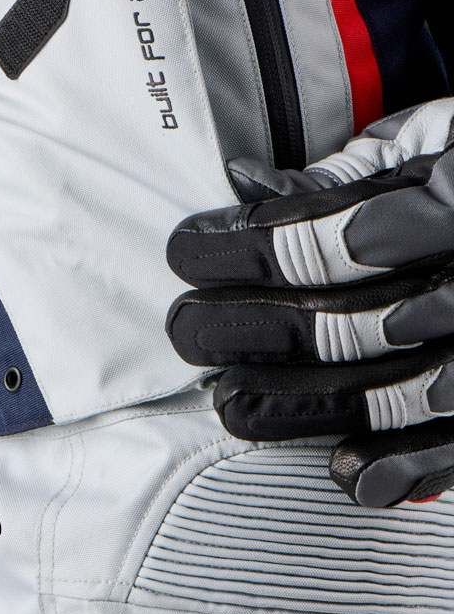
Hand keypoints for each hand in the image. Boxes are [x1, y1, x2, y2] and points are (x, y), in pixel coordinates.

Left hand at [166, 98, 453, 506]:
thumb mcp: (425, 141)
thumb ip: (343, 173)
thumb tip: (244, 183)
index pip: (324, 236)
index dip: (242, 249)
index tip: (187, 253)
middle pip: (345, 322)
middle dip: (250, 330)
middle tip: (187, 330)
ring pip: (394, 392)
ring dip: (303, 407)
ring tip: (232, 405)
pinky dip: (404, 466)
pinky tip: (346, 472)